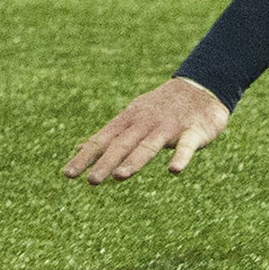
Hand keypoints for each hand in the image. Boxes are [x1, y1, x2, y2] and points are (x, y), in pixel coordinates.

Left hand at [64, 76, 229, 182]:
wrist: (200, 88)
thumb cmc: (160, 108)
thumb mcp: (130, 119)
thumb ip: (107, 137)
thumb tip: (79, 148)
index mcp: (128, 121)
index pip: (102, 140)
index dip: (85, 156)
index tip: (67, 174)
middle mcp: (145, 123)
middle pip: (122, 144)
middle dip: (106, 162)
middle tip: (91, 181)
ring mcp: (168, 127)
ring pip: (149, 145)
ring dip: (134, 160)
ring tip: (120, 176)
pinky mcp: (193, 131)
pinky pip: (186, 146)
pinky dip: (181, 157)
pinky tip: (174, 170)